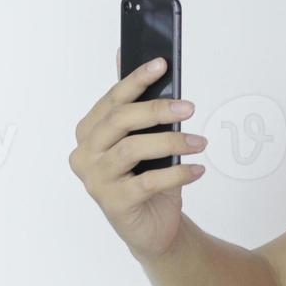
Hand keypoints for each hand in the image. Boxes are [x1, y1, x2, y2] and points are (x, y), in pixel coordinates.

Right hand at [67, 48, 206, 260]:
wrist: (153, 226)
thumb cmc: (148, 177)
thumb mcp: (146, 139)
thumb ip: (138, 105)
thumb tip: (137, 58)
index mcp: (89, 132)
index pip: (112, 100)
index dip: (136, 80)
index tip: (161, 64)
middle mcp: (85, 154)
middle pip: (119, 121)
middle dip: (156, 109)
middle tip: (189, 106)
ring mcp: (96, 180)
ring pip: (132, 150)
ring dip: (171, 142)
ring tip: (200, 142)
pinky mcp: (114, 203)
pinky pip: (148, 182)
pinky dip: (178, 174)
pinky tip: (197, 170)